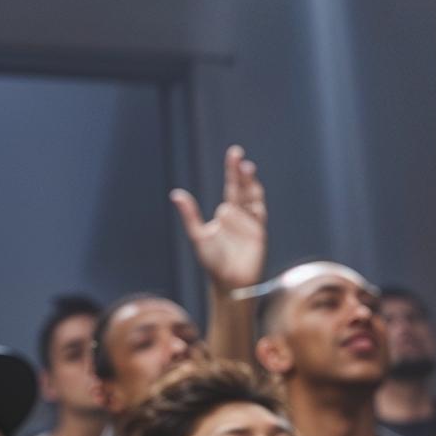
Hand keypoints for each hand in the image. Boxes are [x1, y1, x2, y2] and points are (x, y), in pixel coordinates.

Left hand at [170, 145, 267, 296]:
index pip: (232, 186)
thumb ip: (190, 215)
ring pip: (253, 198)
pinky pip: (258, 216)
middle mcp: (242, 215)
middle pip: (243, 188)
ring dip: (251, 185)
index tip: (235, 153)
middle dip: (242, 173)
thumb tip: (176, 193)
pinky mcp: (260, 234)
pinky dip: (255, 206)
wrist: (229, 282)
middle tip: (239, 157)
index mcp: (228, 212)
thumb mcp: (198, 236)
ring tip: (247, 169)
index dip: (233, 170)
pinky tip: (251, 196)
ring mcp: (252, 223)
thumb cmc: (213, 261)